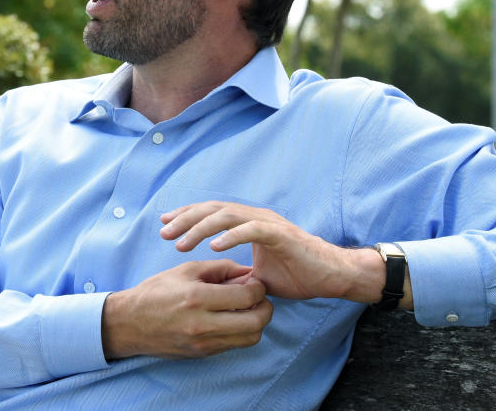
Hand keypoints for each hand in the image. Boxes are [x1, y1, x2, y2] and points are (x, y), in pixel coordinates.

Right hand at [101, 259, 272, 359]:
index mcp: (197, 298)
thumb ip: (221, 269)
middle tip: (260, 297)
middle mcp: (202, 324)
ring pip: (250, 338)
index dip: (258, 287)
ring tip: (246, 308)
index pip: (246, 296)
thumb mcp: (186, 270)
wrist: (129, 323)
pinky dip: (241, 332)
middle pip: (255, 323)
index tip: (255, 281)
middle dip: (265, 308)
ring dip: (256, 323)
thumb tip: (248, 272)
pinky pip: (235, 345)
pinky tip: (232, 318)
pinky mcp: (203, 353)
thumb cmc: (156, 292)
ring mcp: (203, 343)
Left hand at [160, 201, 383, 302]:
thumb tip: (217, 285)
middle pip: (213, 210)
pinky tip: (213, 246)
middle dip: (185, 219)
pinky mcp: (280, 234)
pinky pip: (251, 230)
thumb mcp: (258, 275)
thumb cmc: (298, 273)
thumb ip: (237, 274)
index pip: (211, 214)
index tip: (164, 226)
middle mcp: (255, 217)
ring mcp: (268, 223)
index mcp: (248, 223)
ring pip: (227, 216)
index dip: (187, 217)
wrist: (332, 276)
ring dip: (201, 228)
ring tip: (181, 242)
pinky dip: (231, 236)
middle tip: (163, 232)